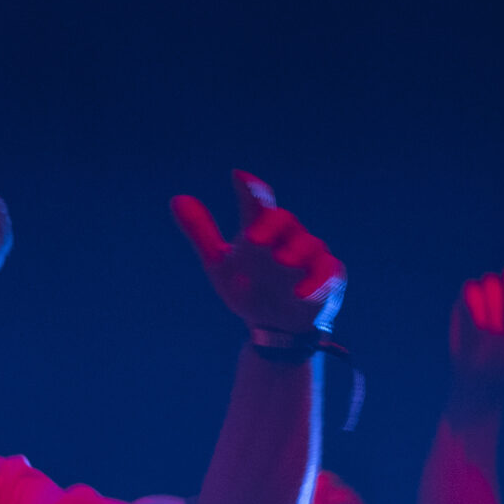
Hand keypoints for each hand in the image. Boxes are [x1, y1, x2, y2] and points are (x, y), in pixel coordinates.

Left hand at [170, 171, 345, 336]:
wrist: (273, 327)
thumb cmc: (247, 287)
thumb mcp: (218, 263)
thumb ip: (201, 232)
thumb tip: (176, 199)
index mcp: (259, 230)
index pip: (256, 203)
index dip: (250, 189)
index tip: (238, 176)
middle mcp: (286, 238)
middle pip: (284, 220)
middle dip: (270, 226)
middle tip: (252, 239)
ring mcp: (310, 258)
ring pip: (310, 244)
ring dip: (297, 251)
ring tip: (281, 260)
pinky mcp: (327, 279)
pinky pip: (326, 275)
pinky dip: (316, 282)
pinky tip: (299, 292)